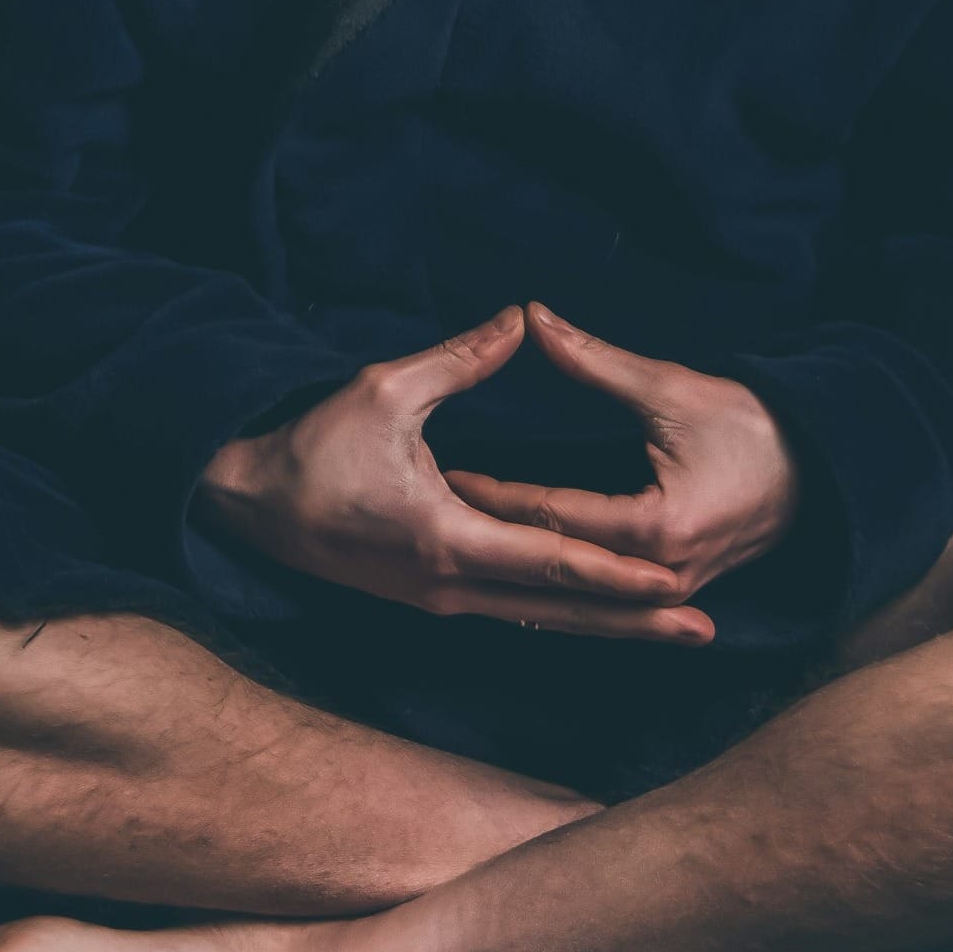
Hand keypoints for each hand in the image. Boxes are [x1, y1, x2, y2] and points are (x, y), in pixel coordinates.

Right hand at [194, 306, 714, 642]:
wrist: (247, 505)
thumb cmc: (312, 445)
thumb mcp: (386, 388)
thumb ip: (461, 359)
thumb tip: (520, 318)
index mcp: (447, 538)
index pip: (552, 561)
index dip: (618, 572)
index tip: (677, 579)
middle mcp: (450, 586)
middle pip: (560, 611)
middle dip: (635, 621)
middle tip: (705, 633)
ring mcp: (440, 601)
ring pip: (540, 621)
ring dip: (608, 627)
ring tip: (672, 633)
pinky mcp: (431, 599)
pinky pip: (513, 615)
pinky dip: (563, 618)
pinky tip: (599, 618)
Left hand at [439, 302, 802, 618]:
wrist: (821, 472)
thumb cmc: (752, 425)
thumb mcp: (671, 388)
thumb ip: (595, 361)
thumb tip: (531, 320)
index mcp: (656, 527)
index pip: (552, 514)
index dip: (493, 492)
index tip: (441, 471)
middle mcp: (658, 574)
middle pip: (553, 558)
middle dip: (490, 535)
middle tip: (426, 514)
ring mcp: (667, 593)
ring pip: (572, 590)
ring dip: (515, 568)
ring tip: (451, 551)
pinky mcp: (671, 593)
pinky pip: (597, 597)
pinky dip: (554, 585)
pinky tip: (510, 577)